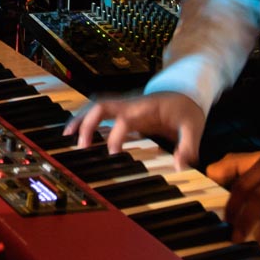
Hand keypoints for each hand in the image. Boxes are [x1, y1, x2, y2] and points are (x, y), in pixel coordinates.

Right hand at [63, 91, 204, 164]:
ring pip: (96, 107)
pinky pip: (99, 113)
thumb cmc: (186, 110)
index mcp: (146, 108)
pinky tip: (74, 132)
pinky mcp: (122, 111)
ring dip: (81, 119)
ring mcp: (124, 106)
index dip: (116, 135)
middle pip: (103, 107)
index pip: (125, 119)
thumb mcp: (193, 128)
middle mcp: (131, 105)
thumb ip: (188, 147)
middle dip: (89, 124)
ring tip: (66, 136)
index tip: (112, 154)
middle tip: (81, 146)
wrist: (185, 91)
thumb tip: (179, 167)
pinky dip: (84, 119)